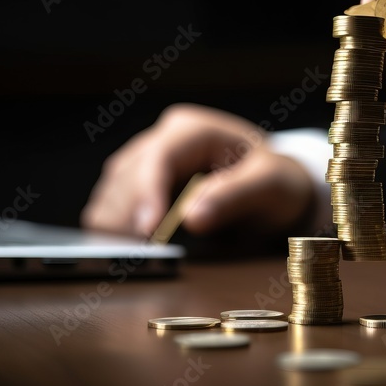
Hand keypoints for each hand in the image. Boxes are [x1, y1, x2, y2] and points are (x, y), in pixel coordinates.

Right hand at [81, 104, 315, 237]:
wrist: (272, 184)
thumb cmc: (274, 180)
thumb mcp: (270, 185)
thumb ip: (234, 196)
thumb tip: (192, 218)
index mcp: (195, 130)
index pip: (159, 157)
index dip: (146, 192)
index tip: (146, 229)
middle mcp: (164, 139)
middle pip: (127, 175)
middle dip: (128, 215)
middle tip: (136, 255)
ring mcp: (147, 161)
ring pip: (112, 190)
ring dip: (115, 223)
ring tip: (130, 255)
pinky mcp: (139, 185)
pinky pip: (112, 204)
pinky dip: (114, 227)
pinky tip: (125, 246)